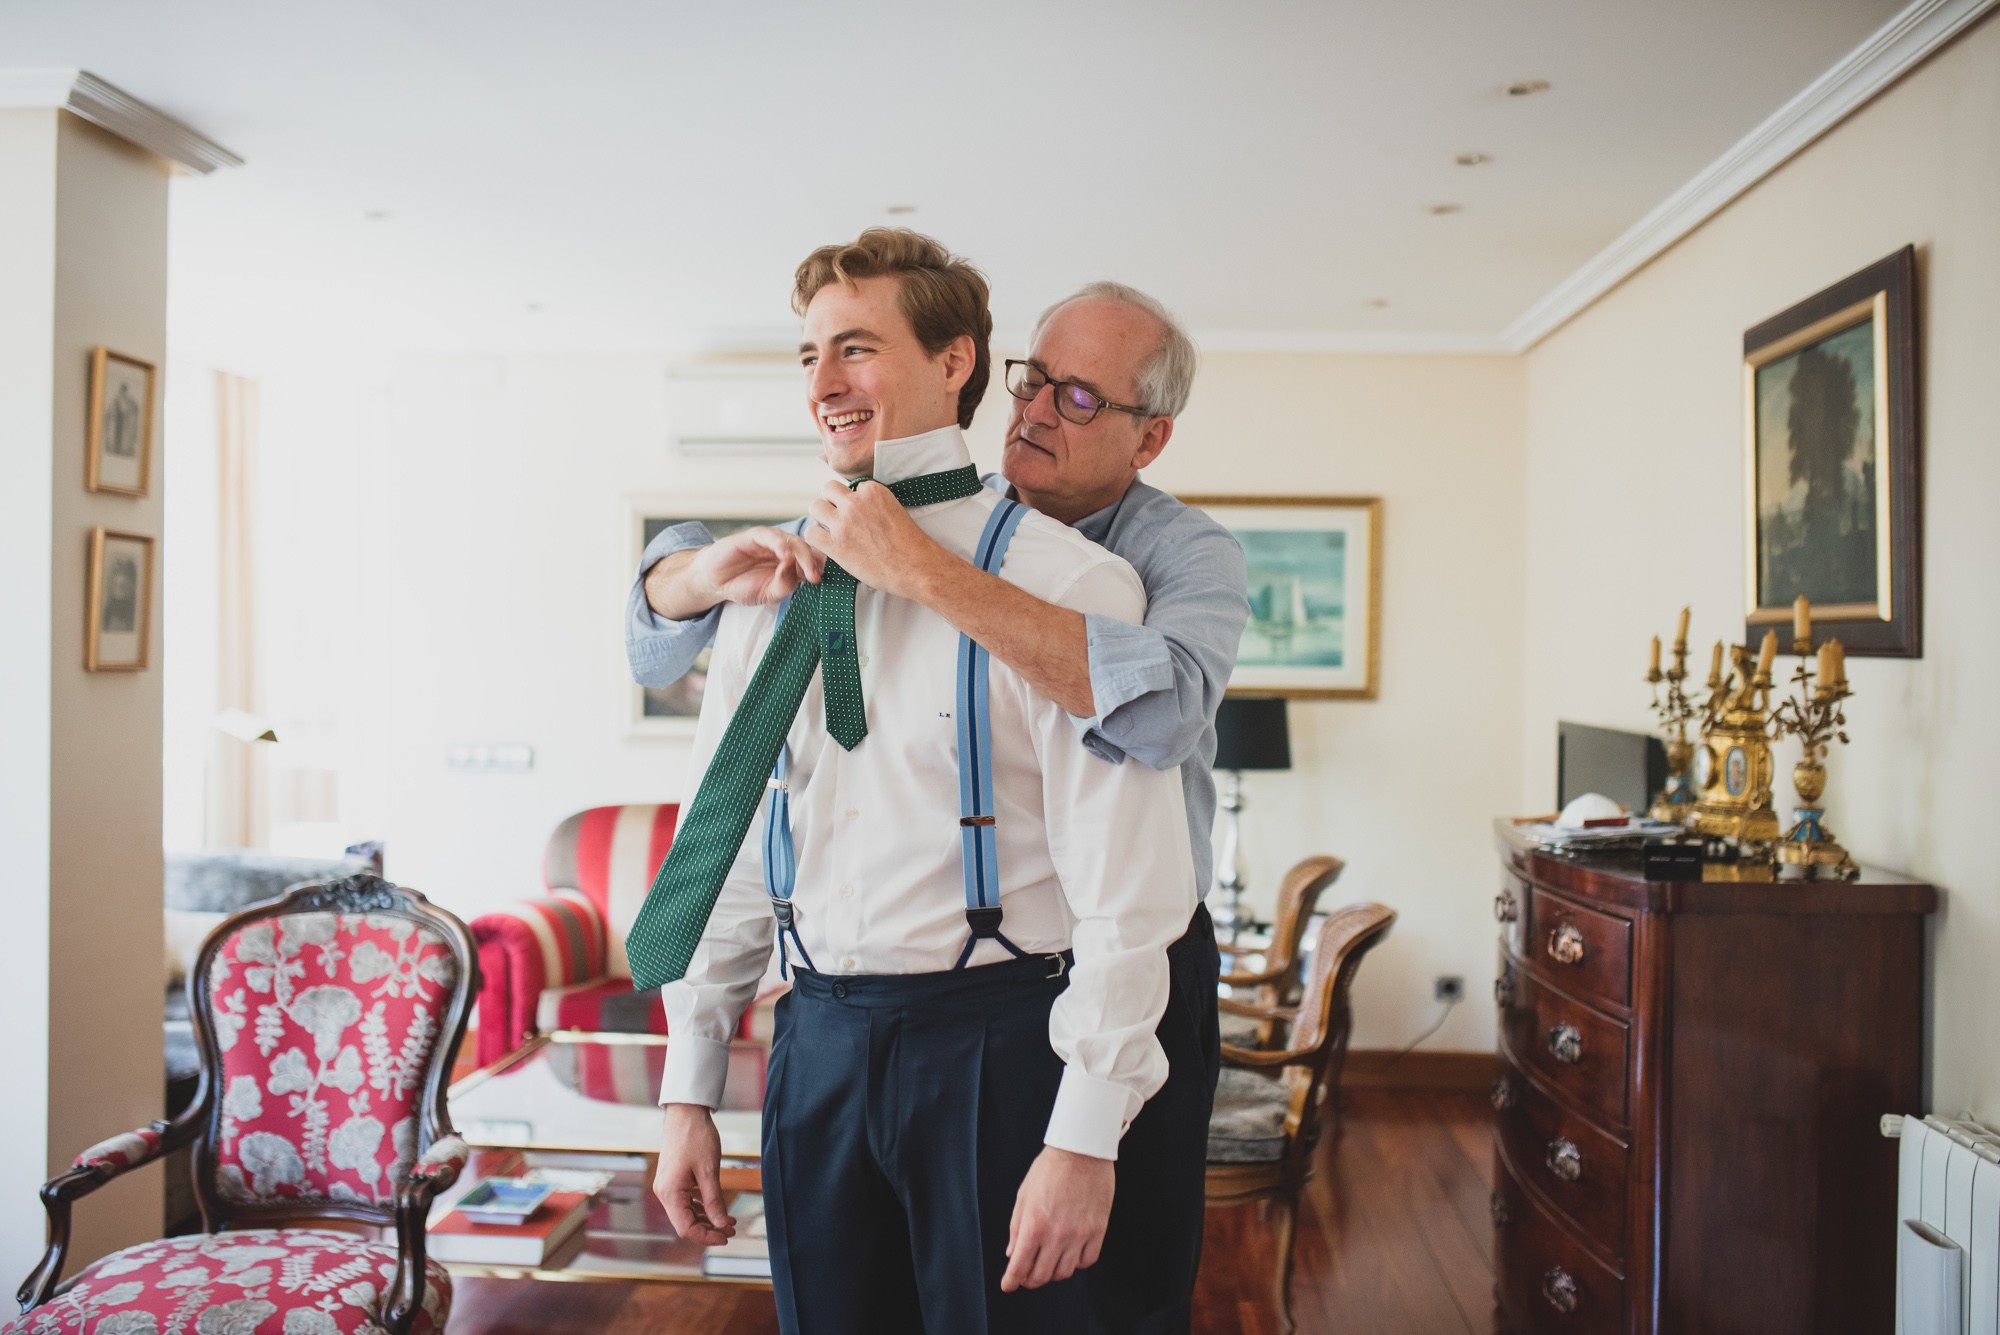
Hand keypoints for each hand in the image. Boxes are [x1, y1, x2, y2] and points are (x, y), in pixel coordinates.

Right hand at [652, 1104, 735, 1245]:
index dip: (706, 1237)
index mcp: (670, 1192)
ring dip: (706, 1219)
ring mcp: (666, 1186)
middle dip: (708, 1229)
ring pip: (685, 1213)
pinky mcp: (672, 1180)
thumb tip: (721, 1225)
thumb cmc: (696, 1137)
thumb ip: (714, 1201)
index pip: (685, 1228)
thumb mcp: (709, 1171)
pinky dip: (700, 1208)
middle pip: (684, 1224)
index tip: (726, 1236)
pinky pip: (684, 1201)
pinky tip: (716, 1209)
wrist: (685, 1112)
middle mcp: (664, 1193)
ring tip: (728, 1221)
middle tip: (731, 1230)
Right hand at [686, 526, 823, 607]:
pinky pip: (771, 536)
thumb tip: (797, 572)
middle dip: (814, 564)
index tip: (826, 582)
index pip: (815, 561)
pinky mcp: (755, 535)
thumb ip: (785, 585)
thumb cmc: (744, 586)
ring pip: (794, 541)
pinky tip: (784, 554)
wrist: (716, 581)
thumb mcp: (769, 594)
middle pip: (809, 550)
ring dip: (801, 555)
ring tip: (804, 570)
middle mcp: (786, 550)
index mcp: (794, 564)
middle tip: (815, 578)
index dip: (822, 570)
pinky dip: (780, 544)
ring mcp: (772, 541)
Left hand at [803, 480, 949, 598]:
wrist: (916, 568)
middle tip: (840, 518)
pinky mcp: (836, 545)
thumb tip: (855, 503)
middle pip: (828, 489)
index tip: (859, 514)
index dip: (851, 500)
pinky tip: (828, 545)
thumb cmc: (909, 543)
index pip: (849, 486)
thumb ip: (873, 502)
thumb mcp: (894, 509)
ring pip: (815, 507)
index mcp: (872, 490)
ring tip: (833, 530)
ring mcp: (843, 523)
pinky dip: (816, 538)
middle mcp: (855, 503)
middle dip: (832, 502)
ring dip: (822, 517)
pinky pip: (810, 533)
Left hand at [1001, 1145, 1114, 1291]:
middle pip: (1041, 1276)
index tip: (1008, 1285)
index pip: (1019, 1267)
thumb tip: (1012, 1252)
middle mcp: (1056, 1235)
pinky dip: (1077, 1262)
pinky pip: (1088, 1261)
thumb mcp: (1023, 1196)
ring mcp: (1079, 1235)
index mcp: (1034, 1225)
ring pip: (1065, 1272)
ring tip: (1049, 1261)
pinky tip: (1071, 1252)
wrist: (1080, 1151)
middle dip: (1030, 1280)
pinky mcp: (1098, 1230)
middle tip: (1027, 1274)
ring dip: (1053, 1272)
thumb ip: (1016, 1227)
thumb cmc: (1050, 1169)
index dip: (1011, 1281)